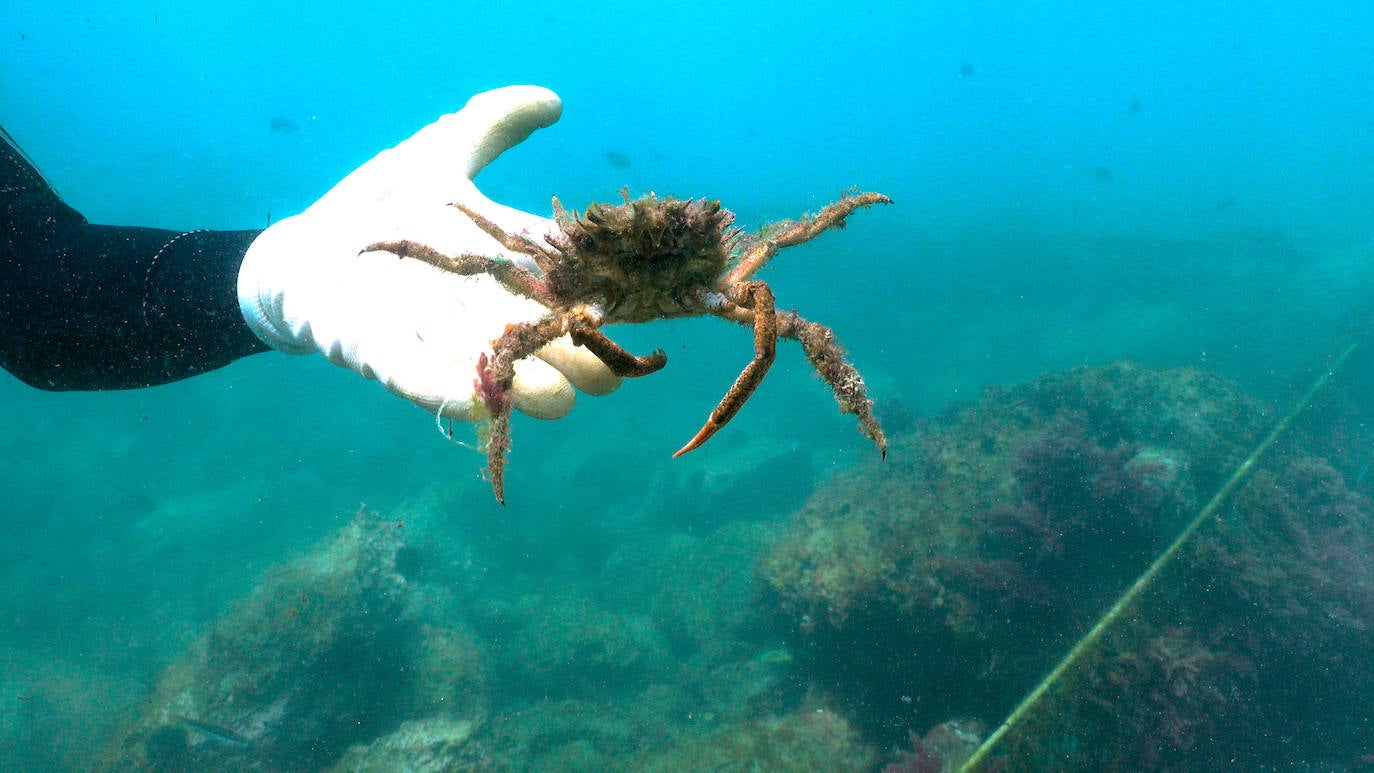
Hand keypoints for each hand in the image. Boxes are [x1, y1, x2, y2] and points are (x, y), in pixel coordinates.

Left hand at [237, 86, 618, 420]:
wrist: (302, 253)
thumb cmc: (378, 212)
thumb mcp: (435, 157)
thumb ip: (492, 126)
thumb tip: (553, 101)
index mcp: (494, 260)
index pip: (549, 275)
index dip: (583, 292)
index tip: (616, 311)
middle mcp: (470, 304)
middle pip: (527, 330)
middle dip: (566, 355)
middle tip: (605, 375)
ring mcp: (426, 333)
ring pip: (481, 361)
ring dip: (519, 383)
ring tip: (556, 401)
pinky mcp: (377, 353)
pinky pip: (411, 376)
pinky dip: (442, 390)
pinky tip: (475, 404)